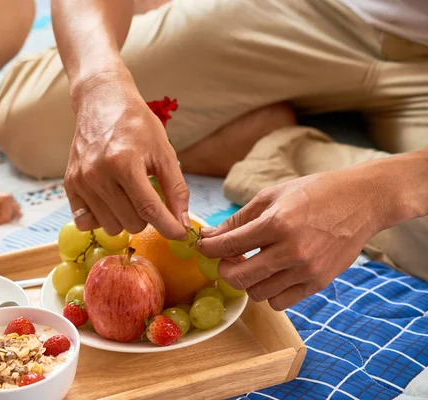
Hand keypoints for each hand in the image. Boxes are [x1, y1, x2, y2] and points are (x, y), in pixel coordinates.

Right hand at [64, 73, 188, 238]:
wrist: (102, 102)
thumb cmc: (137, 125)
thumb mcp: (164, 151)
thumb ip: (176, 189)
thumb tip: (182, 223)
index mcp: (124, 162)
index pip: (149, 209)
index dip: (169, 226)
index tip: (180, 234)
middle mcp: (98, 174)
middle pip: (131, 222)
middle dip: (147, 217)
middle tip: (148, 196)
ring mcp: (81, 181)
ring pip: (110, 226)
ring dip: (124, 218)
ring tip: (128, 196)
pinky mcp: (69, 185)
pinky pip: (86, 222)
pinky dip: (102, 218)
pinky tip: (109, 201)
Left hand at [199, 169, 385, 310]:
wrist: (361, 201)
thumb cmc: (313, 193)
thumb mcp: (271, 196)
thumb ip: (237, 220)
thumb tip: (208, 236)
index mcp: (276, 224)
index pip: (228, 246)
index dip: (208, 249)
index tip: (204, 247)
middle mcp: (291, 251)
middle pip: (238, 278)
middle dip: (225, 269)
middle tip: (227, 259)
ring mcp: (307, 271)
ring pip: (257, 294)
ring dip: (248, 281)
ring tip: (253, 263)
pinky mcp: (319, 283)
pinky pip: (280, 302)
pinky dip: (269, 292)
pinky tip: (272, 274)